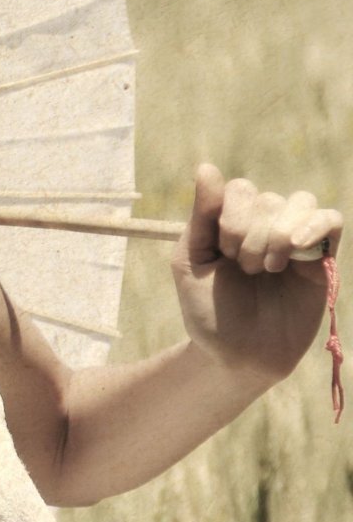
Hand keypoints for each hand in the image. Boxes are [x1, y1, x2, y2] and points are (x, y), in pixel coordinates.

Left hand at [172, 163, 342, 383]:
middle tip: (245, 269)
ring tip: (268, 268)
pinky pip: (331, 219)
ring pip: (299, 202)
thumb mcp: (191, 262)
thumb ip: (201, 216)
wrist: (238, 355)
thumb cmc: (209, 311)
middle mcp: (264, 226)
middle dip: (250, 234)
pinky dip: (316, 225)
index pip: (239, 189)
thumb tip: (206, 167)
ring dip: (278, 233)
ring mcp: (295, 240)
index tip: (223, 253)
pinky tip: (296, 247)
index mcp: (230, 223)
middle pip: (267, 198)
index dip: (231, 216)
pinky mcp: (323, 258)